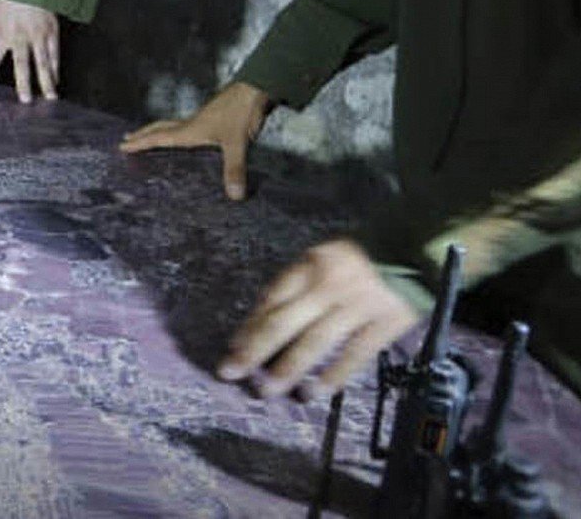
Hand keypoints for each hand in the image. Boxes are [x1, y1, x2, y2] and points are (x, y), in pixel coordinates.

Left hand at [0, 0, 59, 101]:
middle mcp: (20, 36)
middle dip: (23, 83)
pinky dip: (56, 68)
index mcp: (3, 33)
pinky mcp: (52, 31)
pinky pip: (55, 53)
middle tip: (26, 101)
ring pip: (43, 62)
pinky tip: (57, 80)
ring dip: (47, 81)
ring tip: (49, 97)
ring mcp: (38, 35)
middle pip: (22, 64)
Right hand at [119, 81, 273, 200]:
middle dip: (143, 135)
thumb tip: (234, 197)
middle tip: (126, 139)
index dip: (141, 143)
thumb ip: (234, 169)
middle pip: (160, 128)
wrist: (254, 89)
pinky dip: (175, 131)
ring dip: (157, 130)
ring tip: (147, 135)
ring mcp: (202, 119)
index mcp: (190, 130)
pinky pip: (185, 126)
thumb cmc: (240, 113)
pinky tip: (184, 135)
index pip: (159, 138)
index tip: (122, 146)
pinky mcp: (212, 118)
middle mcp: (191, 124)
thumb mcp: (237, 143)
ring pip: (171, 125)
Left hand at [219, 239, 419, 398]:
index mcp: (309, 266)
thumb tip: (261, 321)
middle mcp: (328, 285)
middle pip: (283, 323)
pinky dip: (333, 376)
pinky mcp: (384, 323)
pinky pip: (354, 355)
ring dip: (288, 369)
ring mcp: (357, 305)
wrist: (413, 250)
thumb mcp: (320, 260)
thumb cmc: (358, 260)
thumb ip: (296, 287)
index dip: (249, 328)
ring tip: (267, 390)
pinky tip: (315, 392)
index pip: (271, 300)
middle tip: (231, 373)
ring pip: (315, 342)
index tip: (232, 349)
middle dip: (254, 351)